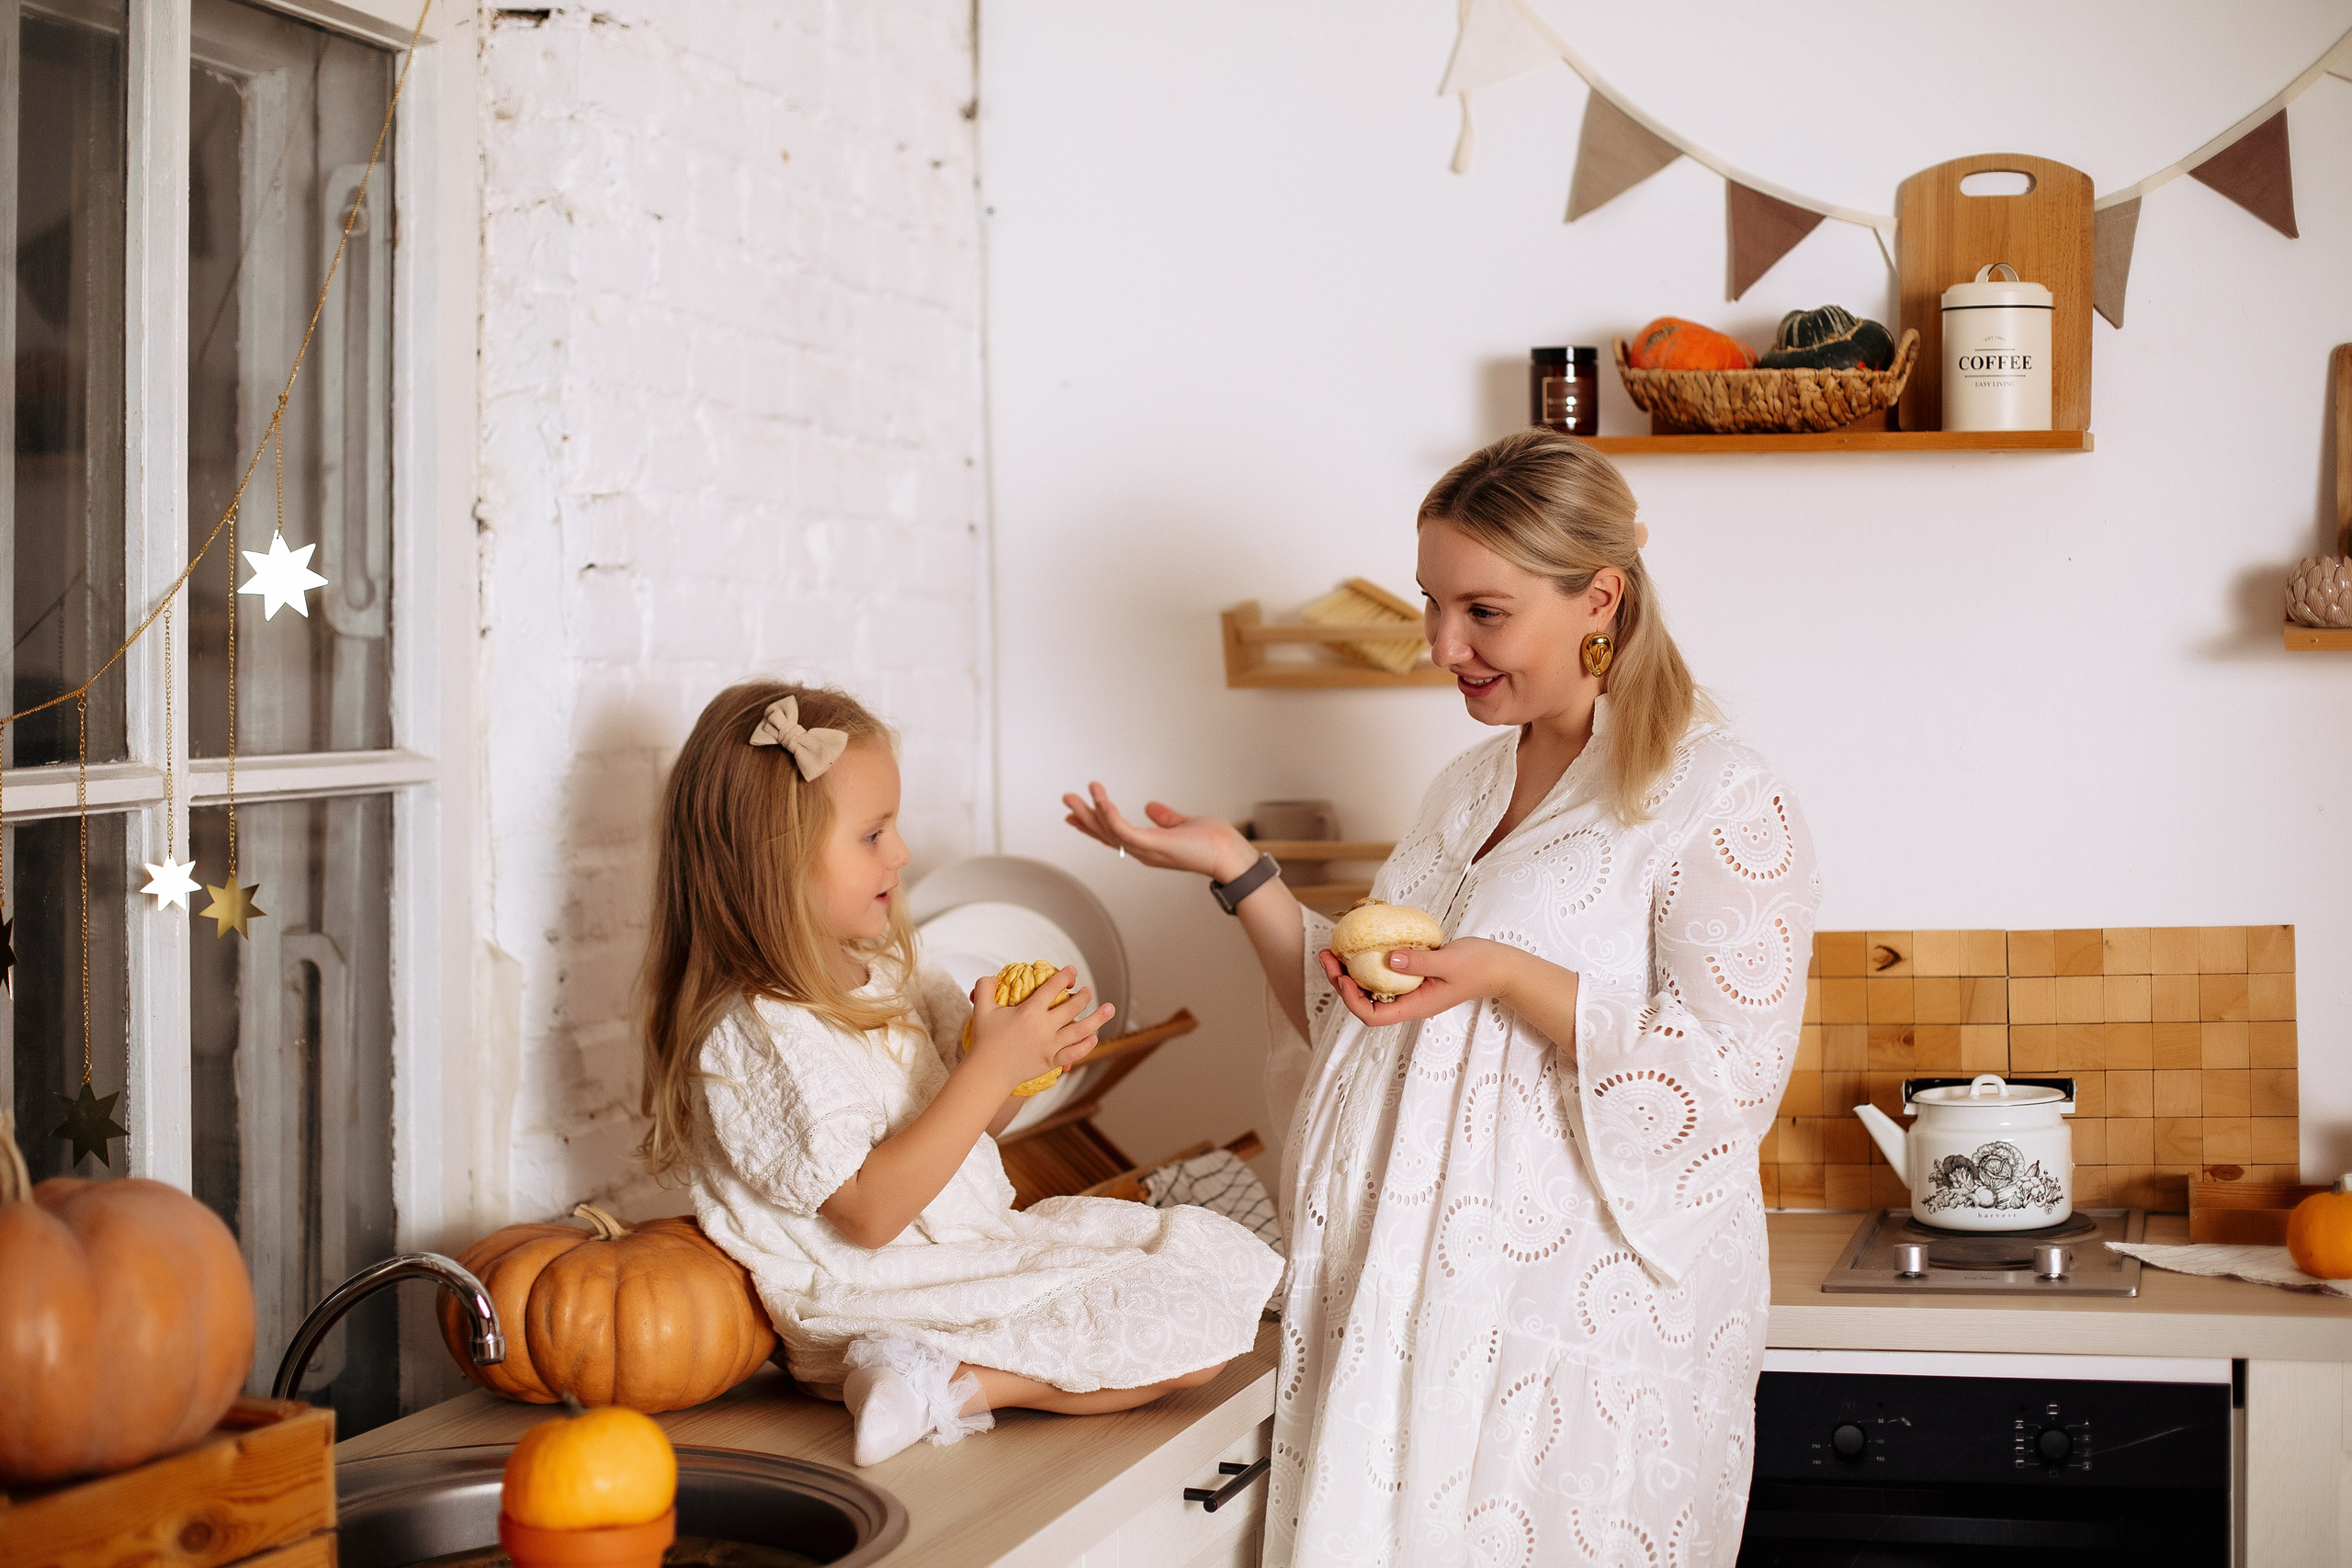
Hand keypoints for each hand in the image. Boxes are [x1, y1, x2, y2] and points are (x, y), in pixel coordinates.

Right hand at [964, 967, 1113, 1093]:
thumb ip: (985, 987)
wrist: (988, 1073)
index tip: (1072, 971)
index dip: (1064, 976)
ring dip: (1097, 1018)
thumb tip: (992, 976)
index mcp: (1029, 1011)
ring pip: (1080, 1029)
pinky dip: (1087, 1044)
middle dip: (1083, 996)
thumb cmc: (985, 1041)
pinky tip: (1094, 1037)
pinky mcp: (1051, 1060)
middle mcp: (1043, 1027)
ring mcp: (1050, 1045)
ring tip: (1109, 1009)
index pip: (1052, 988)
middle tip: (1088, 991)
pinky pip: (1075, 1052)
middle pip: (1071, 1007)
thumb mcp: (981, 1010)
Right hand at [1062, 782, 1257, 881]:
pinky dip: (1110, 815)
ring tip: (1075, 795)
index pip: (1115, 835)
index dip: (1094, 824)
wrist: (1230, 855)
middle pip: (1106, 834)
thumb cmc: (1214, 843)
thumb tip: (1150, 807)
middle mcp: (1143, 851)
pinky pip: (1124, 829)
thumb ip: (1165, 818)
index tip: (1075, 814)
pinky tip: (1101, 800)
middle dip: (1084, 817)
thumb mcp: (1184, 825)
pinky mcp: (1153, 845)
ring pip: (1109, 831)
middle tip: (1067, 800)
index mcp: (1148, 846)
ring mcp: (1146, 850)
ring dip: (1090, 813)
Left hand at [1317, 938, 1529, 1026]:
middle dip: (1340, 981)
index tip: (1341, 976)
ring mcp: (1409, 990)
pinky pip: (1382, 974)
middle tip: (1327, 955)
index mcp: (1414, 1006)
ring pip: (1370, 988)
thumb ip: (1420, 962)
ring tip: (1334, 950)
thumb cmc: (1479, 966)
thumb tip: (1389, 958)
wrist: (1500, 966)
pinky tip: (1360, 945)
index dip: (1350, 1000)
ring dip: (1349, 972)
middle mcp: (1407, 1002)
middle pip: (1363, 1002)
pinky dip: (1366, 963)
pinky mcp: (1412, 977)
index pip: (1372, 1016)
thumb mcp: (1449, 962)